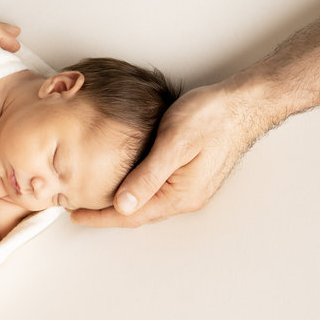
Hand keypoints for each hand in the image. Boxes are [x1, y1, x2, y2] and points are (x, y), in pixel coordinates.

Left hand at [71, 79, 265, 226]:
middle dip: (107, 213)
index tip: (75, 216)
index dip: (100, 217)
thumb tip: (123, 206)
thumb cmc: (212, 117)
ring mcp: (190, 187)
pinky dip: (135, 189)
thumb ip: (148, 176)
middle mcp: (186, 197)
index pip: (132, 216)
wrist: (245, 102)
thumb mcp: (174, 143)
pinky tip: (124, 181)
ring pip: (147, 202)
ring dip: (121, 202)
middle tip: (76, 207)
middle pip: (139, 213)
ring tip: (94, 197)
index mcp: (180, 195)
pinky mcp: (190, 174)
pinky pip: (157, 190)